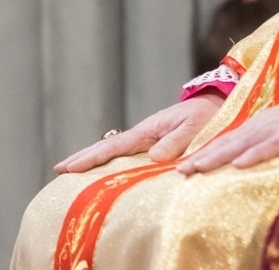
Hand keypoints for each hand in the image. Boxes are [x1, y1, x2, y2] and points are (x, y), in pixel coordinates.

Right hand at [55, 92, 224, 173]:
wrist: (219, 103)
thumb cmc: (208, 114)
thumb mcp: (195, 126)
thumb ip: (176, 141)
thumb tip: (154, 158)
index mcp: (149, 129)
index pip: (114, 146)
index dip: (91, 157)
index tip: (67, 166)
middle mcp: (145, 136)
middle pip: (109, 149)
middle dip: (84, 158)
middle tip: (59, 170)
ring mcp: (149, 141)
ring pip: (117, 154)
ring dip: (96, 162)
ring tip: (73, 173)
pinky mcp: (158, 146)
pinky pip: (131, 158)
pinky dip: (115, 164)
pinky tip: (107, 174)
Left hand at [175, 94, 278, 173]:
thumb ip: (267, 141)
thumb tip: (247, 160)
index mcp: (260, 125)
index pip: (228, 141)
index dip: (205, 152)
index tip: (183, 166)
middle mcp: (263, 125)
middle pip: (228, 142)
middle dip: (203, 156)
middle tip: (179, 171)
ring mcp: (278, 128)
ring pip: (243, 143)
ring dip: (219, 155)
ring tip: (198, 168)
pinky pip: (272, 145)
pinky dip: (255, 154)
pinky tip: (240, 164)